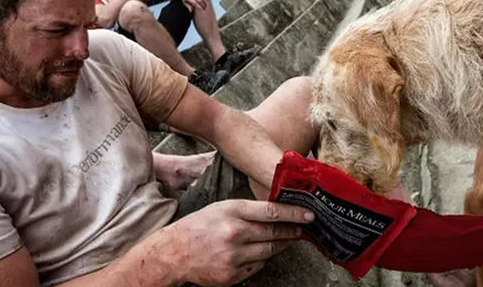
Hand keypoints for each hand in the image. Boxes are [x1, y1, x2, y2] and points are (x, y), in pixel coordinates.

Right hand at [165, 199, 313, 285]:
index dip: (294, 214)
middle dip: (292, 231)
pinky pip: (257, 266)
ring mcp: (233, 257)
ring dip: (280, 246)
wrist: (173, 253)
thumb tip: (278, 212)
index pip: (271, 212)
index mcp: (231, 211)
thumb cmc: (199, 226)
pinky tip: (256, 253)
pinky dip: (260, 259)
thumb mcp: (222, 208)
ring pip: (269, 251)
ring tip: (285, 240)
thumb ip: (248, 210)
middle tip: (302, 229)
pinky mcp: (232, 275)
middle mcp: (234, 233)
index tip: (309, 215)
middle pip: (274, 234)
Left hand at [182, 0, 207, 11]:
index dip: (199, 7)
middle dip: (203, 6)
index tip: (203, 11)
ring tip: (206, 6)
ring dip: (205, 2)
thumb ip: (188, 6)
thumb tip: (191, 11)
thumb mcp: (184, 2)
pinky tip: (207, 0)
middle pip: (199, 1)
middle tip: (205, 9)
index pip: (195, 4)